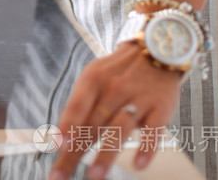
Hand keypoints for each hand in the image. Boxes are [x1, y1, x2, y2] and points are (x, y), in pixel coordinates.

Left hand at [48, 42, 182, 179]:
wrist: (155, 49)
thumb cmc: (118, 71)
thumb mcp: (94, 77)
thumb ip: (80, 105)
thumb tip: (61, 138)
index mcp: (93, 80)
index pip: (76, 106)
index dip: (66, 126)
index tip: (56, 146)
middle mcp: (114, 89)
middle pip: (92, 126)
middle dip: (75, 153)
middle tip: (61, 176)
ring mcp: (138, 99)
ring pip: (119, 128)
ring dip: (106, 154)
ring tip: (94, 176)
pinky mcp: (160, 108)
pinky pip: (153, 130)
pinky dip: (146, 147)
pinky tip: (139, 164)